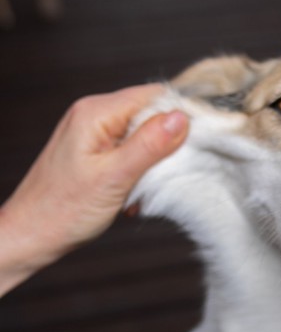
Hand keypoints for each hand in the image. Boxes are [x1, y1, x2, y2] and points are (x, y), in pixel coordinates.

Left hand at [0, 84, 188, 294]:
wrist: (31, 236)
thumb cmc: (63, 210)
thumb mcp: (115, 178)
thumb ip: (149, 145)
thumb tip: (182, 118)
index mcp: (96, 113)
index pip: (153, 95)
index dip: (180, 115)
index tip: (198, 142)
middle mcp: (93, 115)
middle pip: (149, 114)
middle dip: (165, 143)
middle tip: (165, 173)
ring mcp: (92, 132)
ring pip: (142, 134)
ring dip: (152, 161)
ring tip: (142, 188)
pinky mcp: (94, 150)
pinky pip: (129, 150)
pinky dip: (139, 170)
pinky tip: (133, 193)